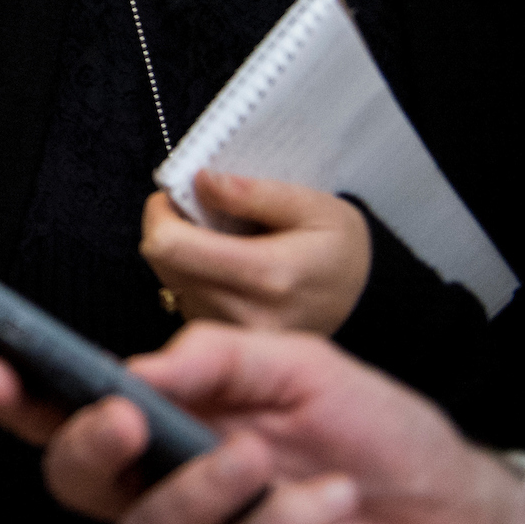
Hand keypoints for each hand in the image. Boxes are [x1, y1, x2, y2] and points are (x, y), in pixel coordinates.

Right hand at [0, 324, 524, 523]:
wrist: (464, 514)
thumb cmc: (381, 435)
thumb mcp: (305, 366)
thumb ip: (218, 357)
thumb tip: (137, 365)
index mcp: (170, 419)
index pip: (71, 411)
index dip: (21, 397)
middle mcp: (170, 484)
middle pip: (77, 482)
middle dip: (85, 446)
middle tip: (126, 420)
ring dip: (199, 490)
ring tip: (259, 459)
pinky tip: (328, 499)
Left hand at [142, 174, 371, 333]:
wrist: (364, 302)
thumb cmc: (340, 250)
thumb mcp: (314, 207)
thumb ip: (254, 193)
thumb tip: (201, 182)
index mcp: (267, 276)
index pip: (170, 247)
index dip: (159, 214)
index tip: (173, 195)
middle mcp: (246, 314)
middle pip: (162, 263)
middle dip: (168, 228)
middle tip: (198, 212)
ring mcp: (235, 335)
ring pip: (169, 281)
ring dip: (179, 253)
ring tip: (218, 240)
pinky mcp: (226, 341)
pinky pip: (184, 298)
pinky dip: (191, 274)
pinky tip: (223, 266)